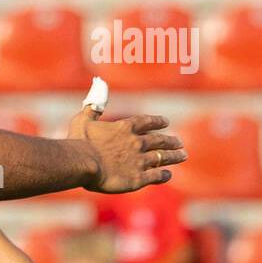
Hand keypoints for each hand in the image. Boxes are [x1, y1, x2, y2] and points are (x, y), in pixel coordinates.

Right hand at [68, 106, 186, 193]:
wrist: (81, 163)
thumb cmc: (79, 142)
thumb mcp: (83, 119)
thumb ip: (94, 105)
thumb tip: (99, 85)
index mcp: (125, 128)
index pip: (147, 122)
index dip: (157, 122)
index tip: (166, 122)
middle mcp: (136, 143)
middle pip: (159, 140)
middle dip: (171, 141)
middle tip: (180, 143)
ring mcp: (139, 161)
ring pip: (163, 157)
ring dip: (173, 156)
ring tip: (182, 155)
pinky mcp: (138, 178)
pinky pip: (157, 175)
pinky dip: (164, 174)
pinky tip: (168, 174)